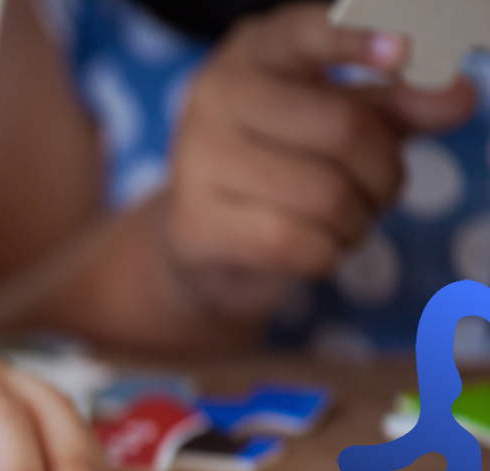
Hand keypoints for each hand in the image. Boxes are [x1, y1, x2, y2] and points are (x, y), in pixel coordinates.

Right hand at [164, 3, 475, 313]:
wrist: (205, 239)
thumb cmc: (283, 164)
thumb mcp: (342, 121)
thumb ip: (400, 104)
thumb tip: (457, 96)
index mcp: (256, 53)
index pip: (308, 31)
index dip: (356, 38)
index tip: (402, 52)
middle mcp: (217, 95)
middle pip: (343, 128)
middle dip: (384, 172)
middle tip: (379, 189)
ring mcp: (198, 160)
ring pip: (326, 196)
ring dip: (357, 221)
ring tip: (339, 220)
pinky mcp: (198, 223)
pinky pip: (296, 243)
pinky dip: (326, 254)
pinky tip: (312, 247)